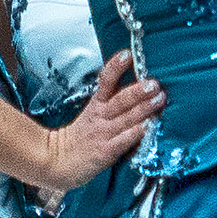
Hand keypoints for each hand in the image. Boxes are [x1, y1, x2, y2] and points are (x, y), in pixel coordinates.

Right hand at [37, 51, 163, 190]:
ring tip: (160, 99)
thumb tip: (135, 88)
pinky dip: (137, 133)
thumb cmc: (78, 139)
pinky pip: (124, 140)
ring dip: (145, 108)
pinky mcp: (106, 151)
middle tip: (153, 83)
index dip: (115, 67)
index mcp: (96, 106)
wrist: (56, 163)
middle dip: (138, 90)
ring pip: (127, 118)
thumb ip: (109, 103)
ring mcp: (104, 134)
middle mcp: (101, 117)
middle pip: (120, 100)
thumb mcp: (90, 115)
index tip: (127, 54)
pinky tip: (149, 126)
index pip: (105, 81)